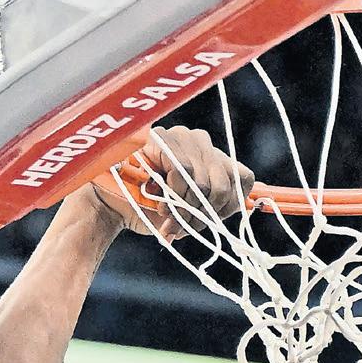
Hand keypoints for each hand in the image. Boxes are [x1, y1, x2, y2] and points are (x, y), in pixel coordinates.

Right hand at [86, 124, 254, 240]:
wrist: (112, 206)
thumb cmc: (148, 209)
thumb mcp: (190, 214)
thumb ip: (216, 208)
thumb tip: (250, 204)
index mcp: (210, 160)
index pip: (244, 177)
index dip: (232, 204)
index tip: (212, 220)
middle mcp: (200, 143)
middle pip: (226, 183)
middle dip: (206, 214)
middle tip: (183, 224)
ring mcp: (182, 137)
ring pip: (206, 181)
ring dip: (188, 208)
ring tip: (168, 214)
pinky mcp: (163, 138)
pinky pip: (185, 172)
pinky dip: (175, 193)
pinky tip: (160, 197)